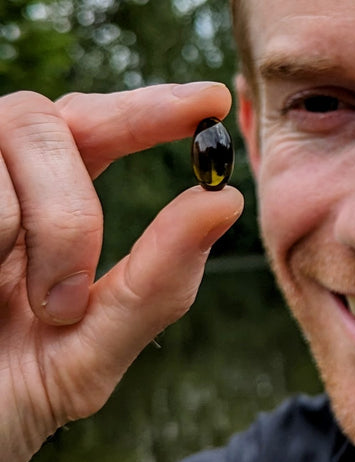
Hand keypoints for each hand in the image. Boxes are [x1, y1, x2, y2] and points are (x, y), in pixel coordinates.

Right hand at [0, 84, 242, 461]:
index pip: (95, 127)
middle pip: (43, 119)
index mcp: (40, 209)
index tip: (211, 103)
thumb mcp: (85, 357)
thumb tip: (225, 202)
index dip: (150, 106)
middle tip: (64, 303)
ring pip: (3, 142)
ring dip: (22, 234)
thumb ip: (156, 285)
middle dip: (68, 211)